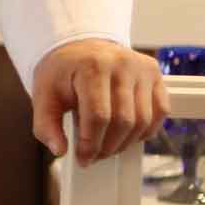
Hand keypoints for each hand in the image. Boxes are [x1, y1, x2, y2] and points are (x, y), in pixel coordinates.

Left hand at [31, 38, 168, 166]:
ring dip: (126, 142)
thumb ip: (46, 124)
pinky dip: (146, 130)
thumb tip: (59, 150)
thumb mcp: (44, 94)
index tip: (83, 158)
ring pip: (143, 120)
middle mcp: (121, 64)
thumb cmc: (62, 72)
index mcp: (92, 66)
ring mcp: (141, 68)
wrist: (79, 47)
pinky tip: (127, 134)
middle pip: (123, 121)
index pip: (98, 116)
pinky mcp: (154, 73)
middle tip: (95, 155)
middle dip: (108, 146)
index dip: (91, 144)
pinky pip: (160, 111)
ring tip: (108, 145)